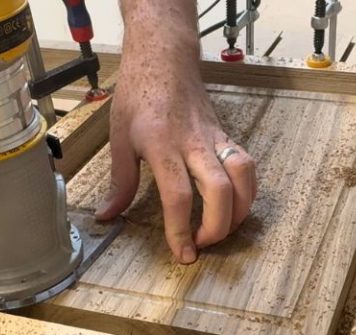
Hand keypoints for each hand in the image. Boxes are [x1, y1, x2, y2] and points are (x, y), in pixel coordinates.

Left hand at [96, 1, 256, 263]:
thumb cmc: (138, 95)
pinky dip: (247, 191)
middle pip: (219, 190)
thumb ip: (120, 182)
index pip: (178, 196)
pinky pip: (246, 166)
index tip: (182, 254)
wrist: (164, 58)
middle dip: (216, 227)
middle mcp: (193, 143)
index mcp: (161, 145)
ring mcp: (214, 138)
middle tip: (203, 245)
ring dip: (239, 210)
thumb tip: (108, 216)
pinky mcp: (226, 135)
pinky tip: (235, 206)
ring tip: (223, 230)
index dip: (181, 231)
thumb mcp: (119, 137)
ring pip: (242, 176)